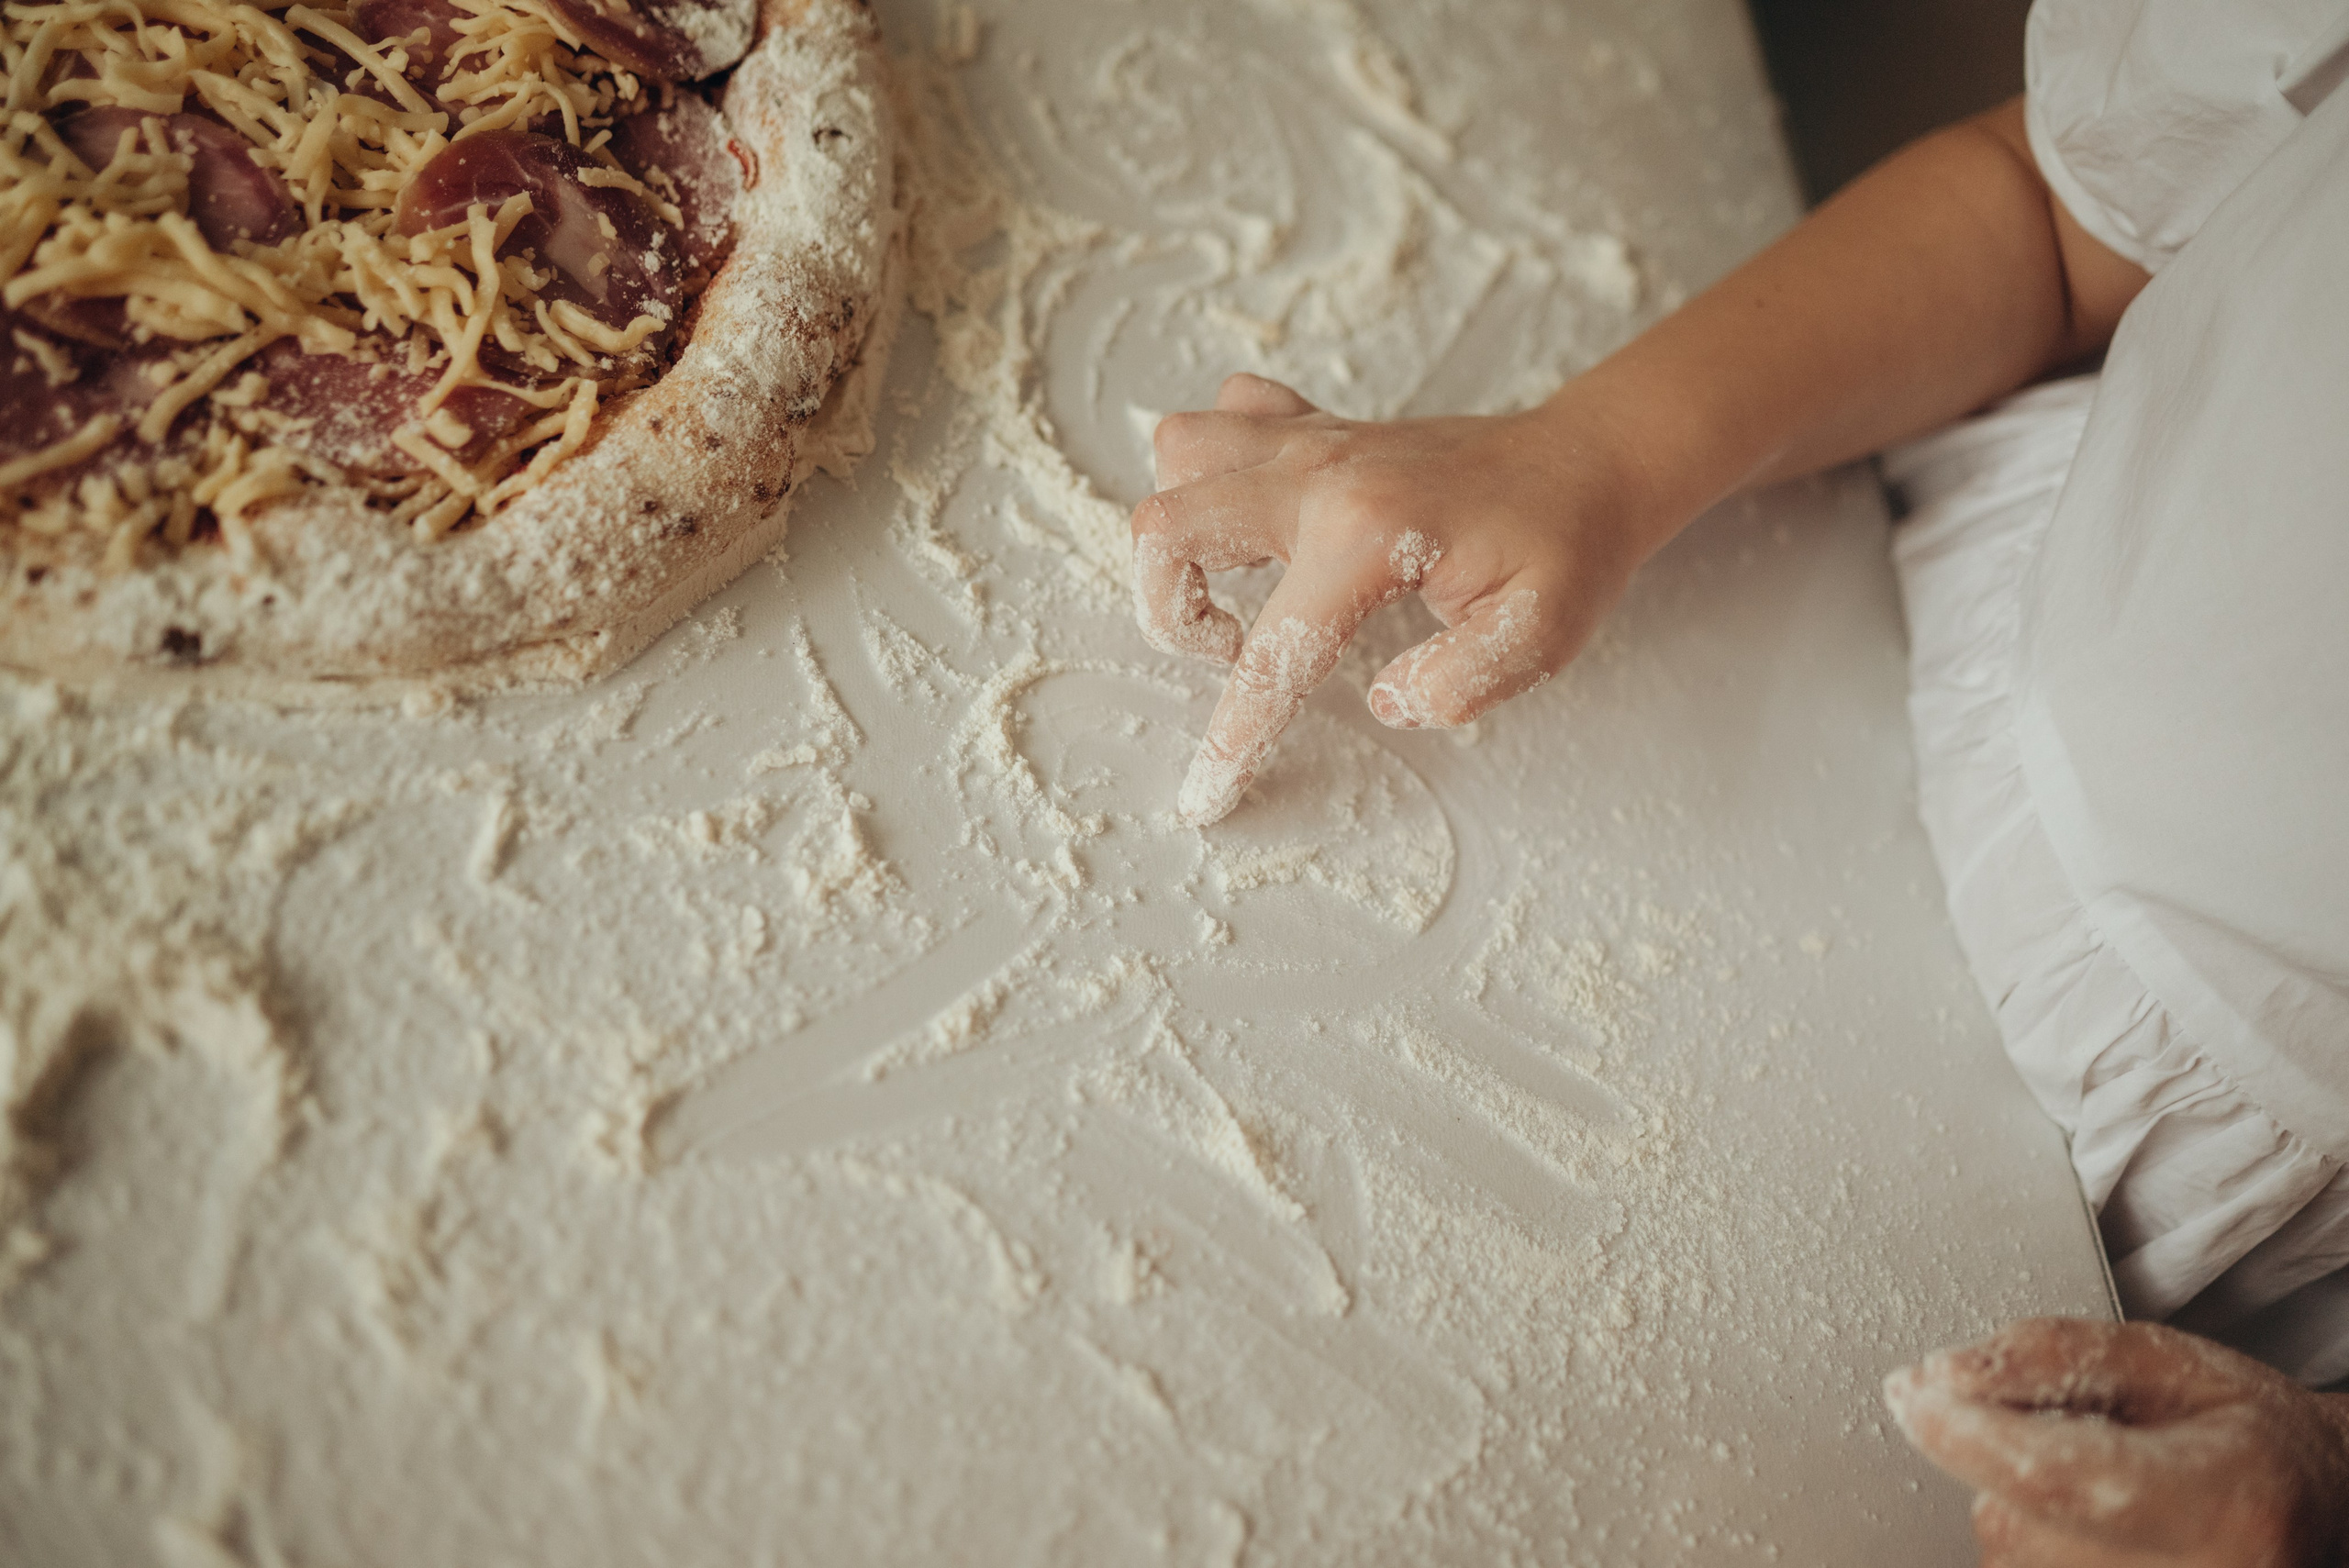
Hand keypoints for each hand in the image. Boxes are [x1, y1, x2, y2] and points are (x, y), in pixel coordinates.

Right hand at [1130, 373, 1666, 824]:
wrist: (1590, 462)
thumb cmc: (1566, 546)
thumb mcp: (1539, 635)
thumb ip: (1460, 682)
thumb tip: (1389, 702)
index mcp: (1369, 534)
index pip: (1274, 653)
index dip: (1234, 738)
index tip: (1206, 797)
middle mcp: (1322, 476)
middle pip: (1168, 527)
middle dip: (1173, 615)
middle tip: (1231, 652)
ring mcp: (1314, 441)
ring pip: (1179, 458)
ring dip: (1182, 533)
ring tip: (1236, 585)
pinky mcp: (1317, 427)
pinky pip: (1223, 420)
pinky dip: (1215, 468)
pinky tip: (1257, 518)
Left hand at [1885, 1318, 2348, 1567]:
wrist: (2313, 1508)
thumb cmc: (2248, 1434)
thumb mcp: (2165, 1361)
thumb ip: (2049, 1355)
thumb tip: (1942, 1375)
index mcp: (2221, 1507)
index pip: (2057, 1477)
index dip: (1970, 1435)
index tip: (1911, 1393)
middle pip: (2015, 1516)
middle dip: (2004, 1459)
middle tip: (2083, 1436)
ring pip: (2007, 1550)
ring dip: (2021, 1507)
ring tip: (2104, 1489)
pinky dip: (2033, 1542)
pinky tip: (2088, 1529)